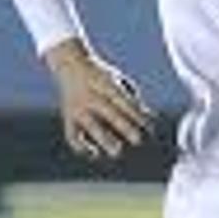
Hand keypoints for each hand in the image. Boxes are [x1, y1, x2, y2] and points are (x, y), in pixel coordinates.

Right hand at [46, 41, 153, 162]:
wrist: (69, 64)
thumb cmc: (101, 75)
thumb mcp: (118, 79)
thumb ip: (132, 96)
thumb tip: (148, 117)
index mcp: (105, 84)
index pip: (124, 101)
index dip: (137, 115)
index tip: (150, 128)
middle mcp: (91, 95)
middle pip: (109, 112)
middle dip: (124, 127)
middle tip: (138, 140)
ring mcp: (78, 107)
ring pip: (90, 125)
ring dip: (104, 139)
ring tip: (117, 152)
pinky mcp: (67, 117)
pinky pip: (72, 135)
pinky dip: (81, 146)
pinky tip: (95, 153)